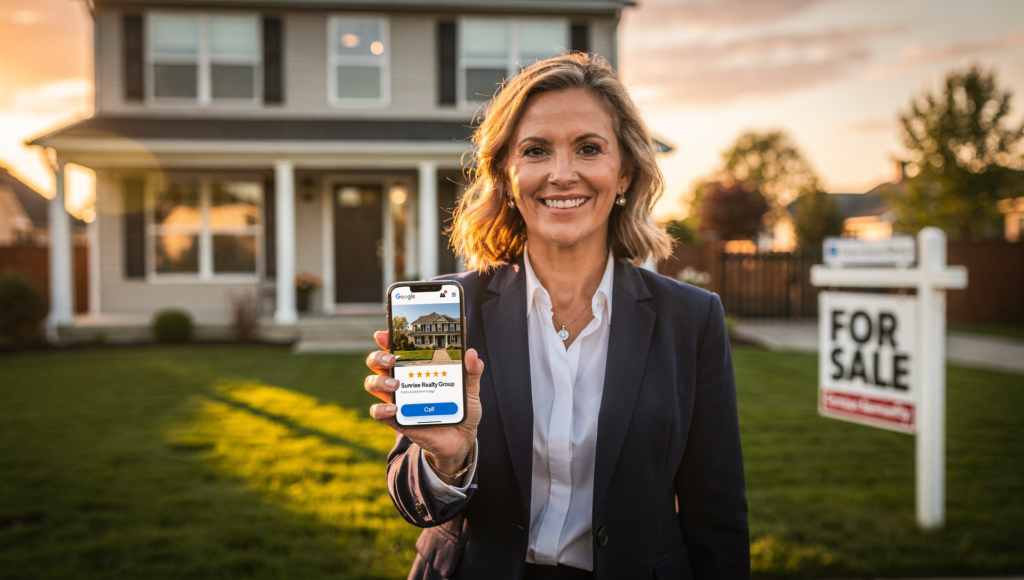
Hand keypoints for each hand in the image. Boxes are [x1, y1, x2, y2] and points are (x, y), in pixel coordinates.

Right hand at [364, 331, 482, 483]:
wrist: (462, 439)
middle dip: (378, 357)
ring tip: (395, 384)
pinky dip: (381, 410)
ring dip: (379, 381)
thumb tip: (471, 353)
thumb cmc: (462, 408)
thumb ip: (472, 371)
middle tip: (390, 359)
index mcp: (417, 368)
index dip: (387, 339)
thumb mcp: (470, 389)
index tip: (384, 333)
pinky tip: (394, 409)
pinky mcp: (397, 420)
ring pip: (373, 384)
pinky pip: (379, 413)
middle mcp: (403, 381)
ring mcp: (398, 400)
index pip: (396, 349)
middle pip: (377, 363)